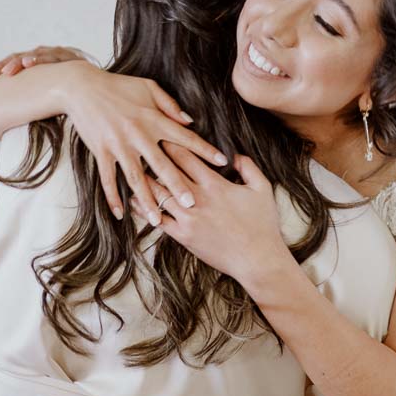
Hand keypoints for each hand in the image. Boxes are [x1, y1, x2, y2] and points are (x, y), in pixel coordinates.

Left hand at [0, 46, 91, 80]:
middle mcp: (42, 55)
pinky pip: (52, 57)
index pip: (10, 63)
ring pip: (32, 55)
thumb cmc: (63, 90)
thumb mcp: (35, 89)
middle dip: (2, 66)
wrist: (94, 88)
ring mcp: (55, 54)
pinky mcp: (69, 57)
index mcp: (32, 63)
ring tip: (7, 72)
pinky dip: (39, 59)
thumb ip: (10, 82)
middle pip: (17, 57)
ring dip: (18, 62)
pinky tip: (29, 62)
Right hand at [60, 65, 228, 219]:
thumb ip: (170, 105)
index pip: (184, 137)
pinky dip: (113, 197)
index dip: (204, 149)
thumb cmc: (118, 85)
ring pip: (137, 178)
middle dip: (178, 186)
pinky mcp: (101, 151)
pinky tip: (120, 213)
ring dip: (147, 200)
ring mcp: (119, 145)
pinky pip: (108, 178)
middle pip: (163, 165)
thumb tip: (189, 121)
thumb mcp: (148, 87)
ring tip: (158, 219)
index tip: (222, 162)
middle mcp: (138, 134)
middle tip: (192, 204)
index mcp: (153, 119)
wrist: (82, 88)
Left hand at [130, 145, 291, 286]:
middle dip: (153, 157)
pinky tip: (134, 202)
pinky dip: (143, 209)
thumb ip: (248, 166)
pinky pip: (157, 220)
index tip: (160, 135)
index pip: (186, 157)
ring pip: (158, 194)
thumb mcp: (262, 189)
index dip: (171, 144)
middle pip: (167, 172)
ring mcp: (188, 218)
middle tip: (140, 147)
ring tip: (132, 170)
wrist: (258, 260)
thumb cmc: (263, 224)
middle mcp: (197, 199)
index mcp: (215, 184)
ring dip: (145, 181)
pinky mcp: (183, 236)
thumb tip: (234, 154)